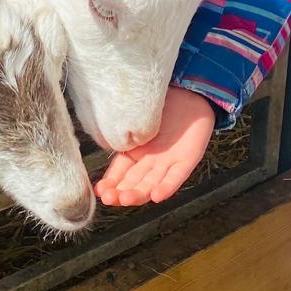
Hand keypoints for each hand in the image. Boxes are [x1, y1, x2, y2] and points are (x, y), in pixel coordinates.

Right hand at [95, 86, 215, 206]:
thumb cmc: (161, 103)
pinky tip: (156, 196)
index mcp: (136, 152)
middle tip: (108, 198)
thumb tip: (104, 142)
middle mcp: (150, 162)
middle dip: (120, 193)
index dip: (110, 183)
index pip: (120, 173)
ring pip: (151, 184)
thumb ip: (123, 132)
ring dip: (138, 194)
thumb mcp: (136, 117)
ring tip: (125, 199)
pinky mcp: (186, 161)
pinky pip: (175, 177)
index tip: (99, 191)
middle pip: (134, 183)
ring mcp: (167, 163)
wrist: (190, 91)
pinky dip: (166, 187)